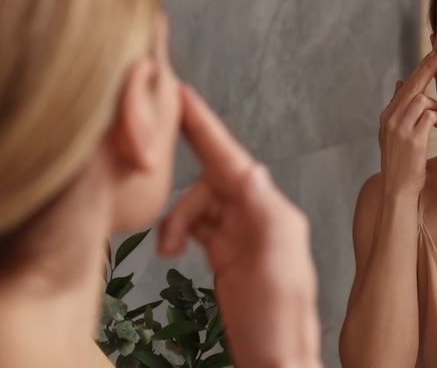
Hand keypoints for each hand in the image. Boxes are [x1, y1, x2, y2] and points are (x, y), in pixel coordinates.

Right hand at [157, 86, 320, 367]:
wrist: (275, 358)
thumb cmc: (279, 322)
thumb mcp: (276, 270)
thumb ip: (266, 220)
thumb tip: (254, 172)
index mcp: (273, 212)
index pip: (233, 161)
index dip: (205, 128)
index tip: (181, 94)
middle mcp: (259, 215)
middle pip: (211, 179)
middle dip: (182, 191)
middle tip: (157, 196)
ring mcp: (242, 233)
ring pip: (200, 202)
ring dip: (178, 218)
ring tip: (167, 247)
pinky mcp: (227, 251)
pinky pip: (198, 223)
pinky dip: (180, 228)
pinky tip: (172, 246)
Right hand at [378, 49, 436, 196]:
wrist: (398, 189)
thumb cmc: (402, 162)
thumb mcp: (396, 134)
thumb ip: (399, 109)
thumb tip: (400, 83)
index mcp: (387, 116)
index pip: (406, 85)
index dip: (421, 68)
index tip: (434, 53)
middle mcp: (390, 118)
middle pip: (413, 85)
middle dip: (428, 67)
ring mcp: (400, 128)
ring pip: (423, 100)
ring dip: (435, 108)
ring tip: (436, 122)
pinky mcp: (412, 139)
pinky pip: (430, 115)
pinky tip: (436, 127)